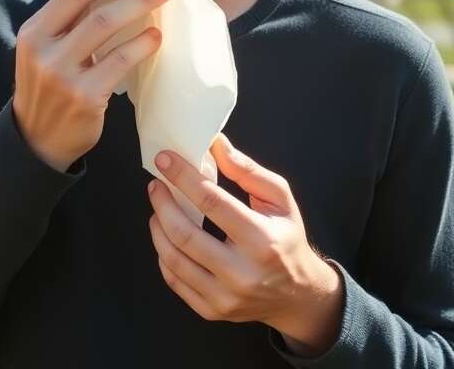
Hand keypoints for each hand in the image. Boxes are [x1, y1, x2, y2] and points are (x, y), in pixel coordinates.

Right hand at [13, 0, 174, 171]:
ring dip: (140, 6)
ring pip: (107, 27)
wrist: (38, 141)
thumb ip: (69, 23)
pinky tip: (156, 37)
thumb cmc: (52, 88)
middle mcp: (42, 49)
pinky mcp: (84, 96)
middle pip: (92, 5)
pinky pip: (119, 61)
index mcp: (33, 31)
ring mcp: (61, 74)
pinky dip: (141, 45)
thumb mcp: (46, 51)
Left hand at [146, 133, 344, 356]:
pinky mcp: (212, 311)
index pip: (212, 202)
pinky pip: (175, 281)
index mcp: (262, 240)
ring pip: (174, 260)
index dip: (183, 177)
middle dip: (162, 204)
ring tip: (157, 209)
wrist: (298, 295)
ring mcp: (225, 297)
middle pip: (185, 234)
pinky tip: (166, 237)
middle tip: (156, 185)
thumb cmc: (287, 239)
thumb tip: (215, 143)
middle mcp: (242, 273)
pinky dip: (164, 255)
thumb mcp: (280, 199)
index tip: (164, 160)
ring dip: (158, 228)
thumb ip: (247, 170)